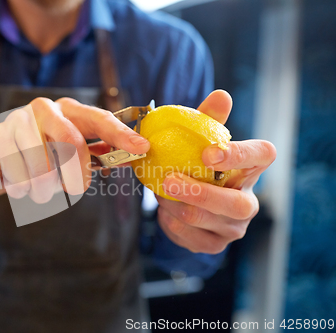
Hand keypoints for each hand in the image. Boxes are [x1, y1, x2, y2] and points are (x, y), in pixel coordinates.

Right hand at [0, 97, 149, 200]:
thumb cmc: (41, 152)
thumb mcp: (72, 148)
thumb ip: (101, 151)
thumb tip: (136, 154)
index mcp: (68, 110)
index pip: (99, 119)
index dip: (121, 134)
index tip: (143, 148)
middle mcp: (44, 109)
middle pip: (71, 141)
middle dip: (77, 173)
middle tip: (77, 188)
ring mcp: (16, 121)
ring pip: (41, 165)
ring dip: (46, 188)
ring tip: (42, 190)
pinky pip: (16, 175)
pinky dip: (22, 189)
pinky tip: (20, 184)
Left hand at [156, 90, 275, 253]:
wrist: (185, 197)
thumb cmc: (196, 162)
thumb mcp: (201, 139)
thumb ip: (209, 118)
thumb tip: (221, 95)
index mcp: (252, 169)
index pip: (262, 155)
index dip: (240, 154)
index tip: (209, 152)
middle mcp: (249, 201)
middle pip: (235, 204)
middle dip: (200, 193)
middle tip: (169, 179)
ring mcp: (233, 227)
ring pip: (206, 221)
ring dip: (176, 205)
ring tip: (160, 189)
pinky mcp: (214, 244)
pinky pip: (190, 237)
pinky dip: (171, 222)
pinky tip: (164, 209)